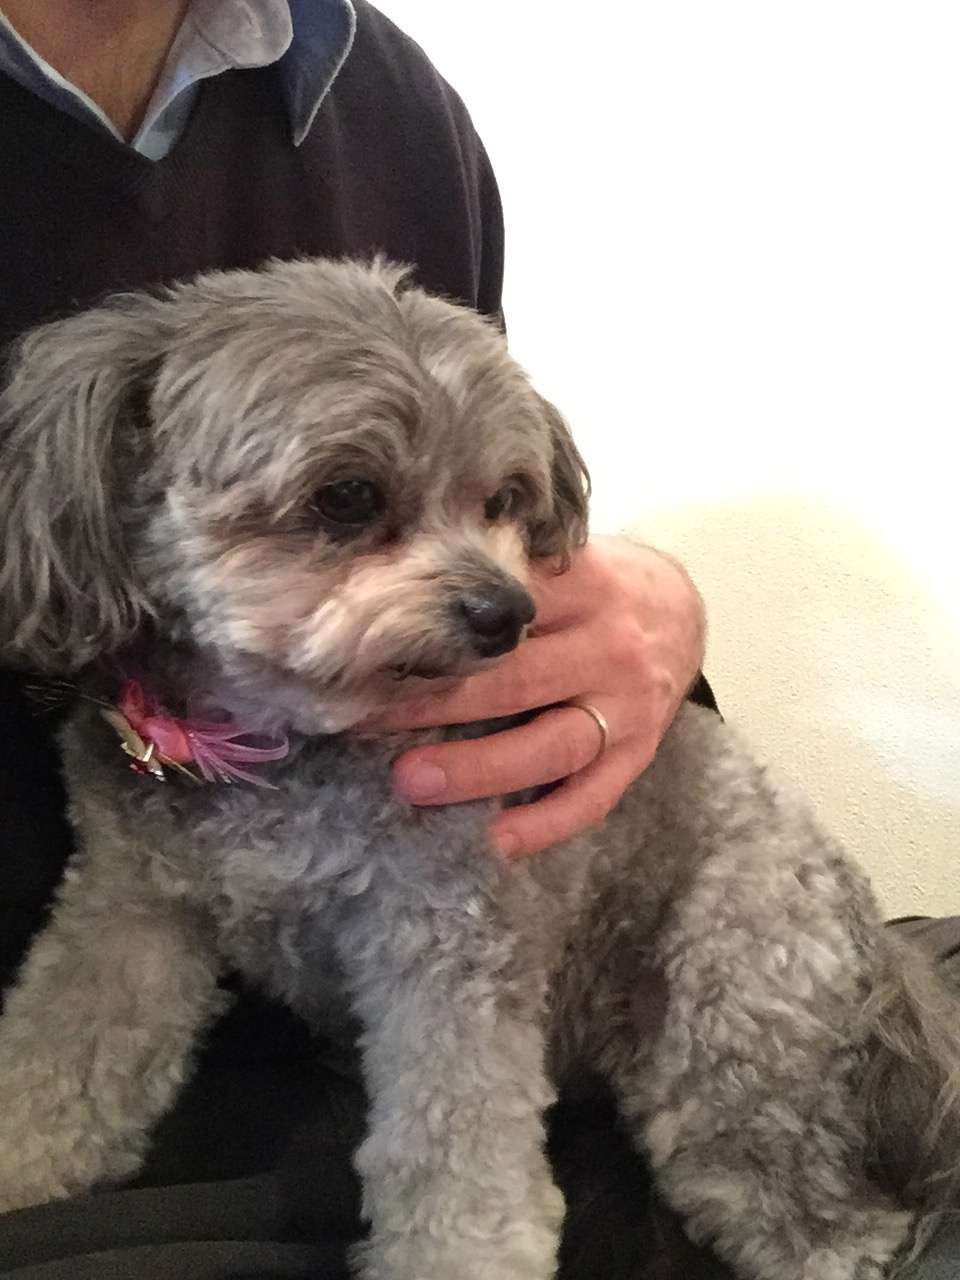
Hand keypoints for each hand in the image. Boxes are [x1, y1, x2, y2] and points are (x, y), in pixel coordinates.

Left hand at [362, 537, 704, 858]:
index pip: (505, 610)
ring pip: (551, 744)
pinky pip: (593, 797)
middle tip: (367, 720)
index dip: (434, 630)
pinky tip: (494, 841)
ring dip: (479, 767)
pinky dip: (546, 824)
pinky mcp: (639, 753)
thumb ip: (509, 570)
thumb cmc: (598, 584)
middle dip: (436, 703)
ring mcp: (628, 706)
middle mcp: (610, 645)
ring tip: (413, 782)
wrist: (683, 611)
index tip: (371, 648)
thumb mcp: (566, 558)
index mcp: (587, 585)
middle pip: (516, 679)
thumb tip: (407, 576)